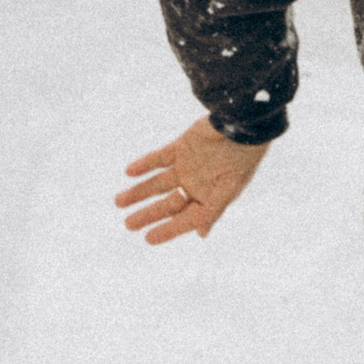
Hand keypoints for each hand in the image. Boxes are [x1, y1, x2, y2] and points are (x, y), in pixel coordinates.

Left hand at [116, 117, 269, 244]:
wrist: (245, 125)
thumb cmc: (243, 158)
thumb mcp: (230, 188)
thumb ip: (213, 210)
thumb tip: (202, 234)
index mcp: (209, 198)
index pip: (185, 219)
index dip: (167, 230)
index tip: (148, 239)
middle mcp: (197, 185)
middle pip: (167, 204)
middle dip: (148, 214)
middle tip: (128, 224)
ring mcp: (188, 166)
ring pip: (158, 183)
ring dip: (139, 192)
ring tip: (118, 201)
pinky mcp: (182, 147)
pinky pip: (158, 158)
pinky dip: (144, 165)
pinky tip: (129, 172)